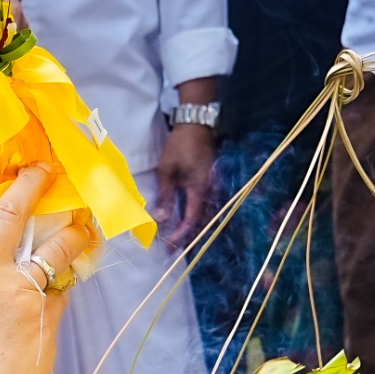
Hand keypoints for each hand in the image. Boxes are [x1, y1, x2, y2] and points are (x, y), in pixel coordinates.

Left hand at [155, 122, 218, 247]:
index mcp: (200, 189)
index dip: (181, 235)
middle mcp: (210, 191)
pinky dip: (195, 215)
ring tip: (178, 238)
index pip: (191, 219)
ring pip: (204, 214)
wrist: (196, 124)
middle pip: (201, 221)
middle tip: (173, 249)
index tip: (169, 246)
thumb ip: (166, 195)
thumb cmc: (180, 145)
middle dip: (188, 236)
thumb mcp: (167, 170)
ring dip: (192, 228)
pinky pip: (204, 204)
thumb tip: (162, 219)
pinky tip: (185, 220)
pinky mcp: (209, 181)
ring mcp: (212, 186)